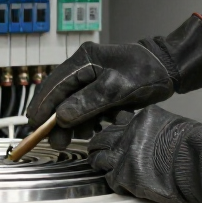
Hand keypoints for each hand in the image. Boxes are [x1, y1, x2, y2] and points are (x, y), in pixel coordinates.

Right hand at [27, 15, 201, 148]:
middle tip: (56, 142)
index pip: (54, 85)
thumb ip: (88, 102)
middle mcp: (83, 68)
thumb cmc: (145, 72)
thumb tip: (63, 117)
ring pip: (73, 104)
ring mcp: (91, 79)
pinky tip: (94, 130)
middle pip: (60, 96)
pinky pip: (87, 107)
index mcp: (83, 61)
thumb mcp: (117, 88)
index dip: (42, 107)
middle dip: (57, 120)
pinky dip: (89, 120)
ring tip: (81, 137)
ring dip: (75, 122)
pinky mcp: (100, 89)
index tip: (34, 126)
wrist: (167, 68)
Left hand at [87, 106, 201, 202]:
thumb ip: (156, 131)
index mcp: (142, 119)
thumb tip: (151, 139)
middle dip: (99, 146)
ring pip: (99, 158)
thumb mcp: (174, 126)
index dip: (115, 132)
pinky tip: (120, 184)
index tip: (113, 138)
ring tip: (102, 168)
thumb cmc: (195, 147)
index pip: (118, 122)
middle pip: (102, 138)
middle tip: (98, 153)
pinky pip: (110, 180)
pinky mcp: (124, 176)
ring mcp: (124, 155)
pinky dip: (114, 182)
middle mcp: (128, 134)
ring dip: (101, 163)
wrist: (199, 162)